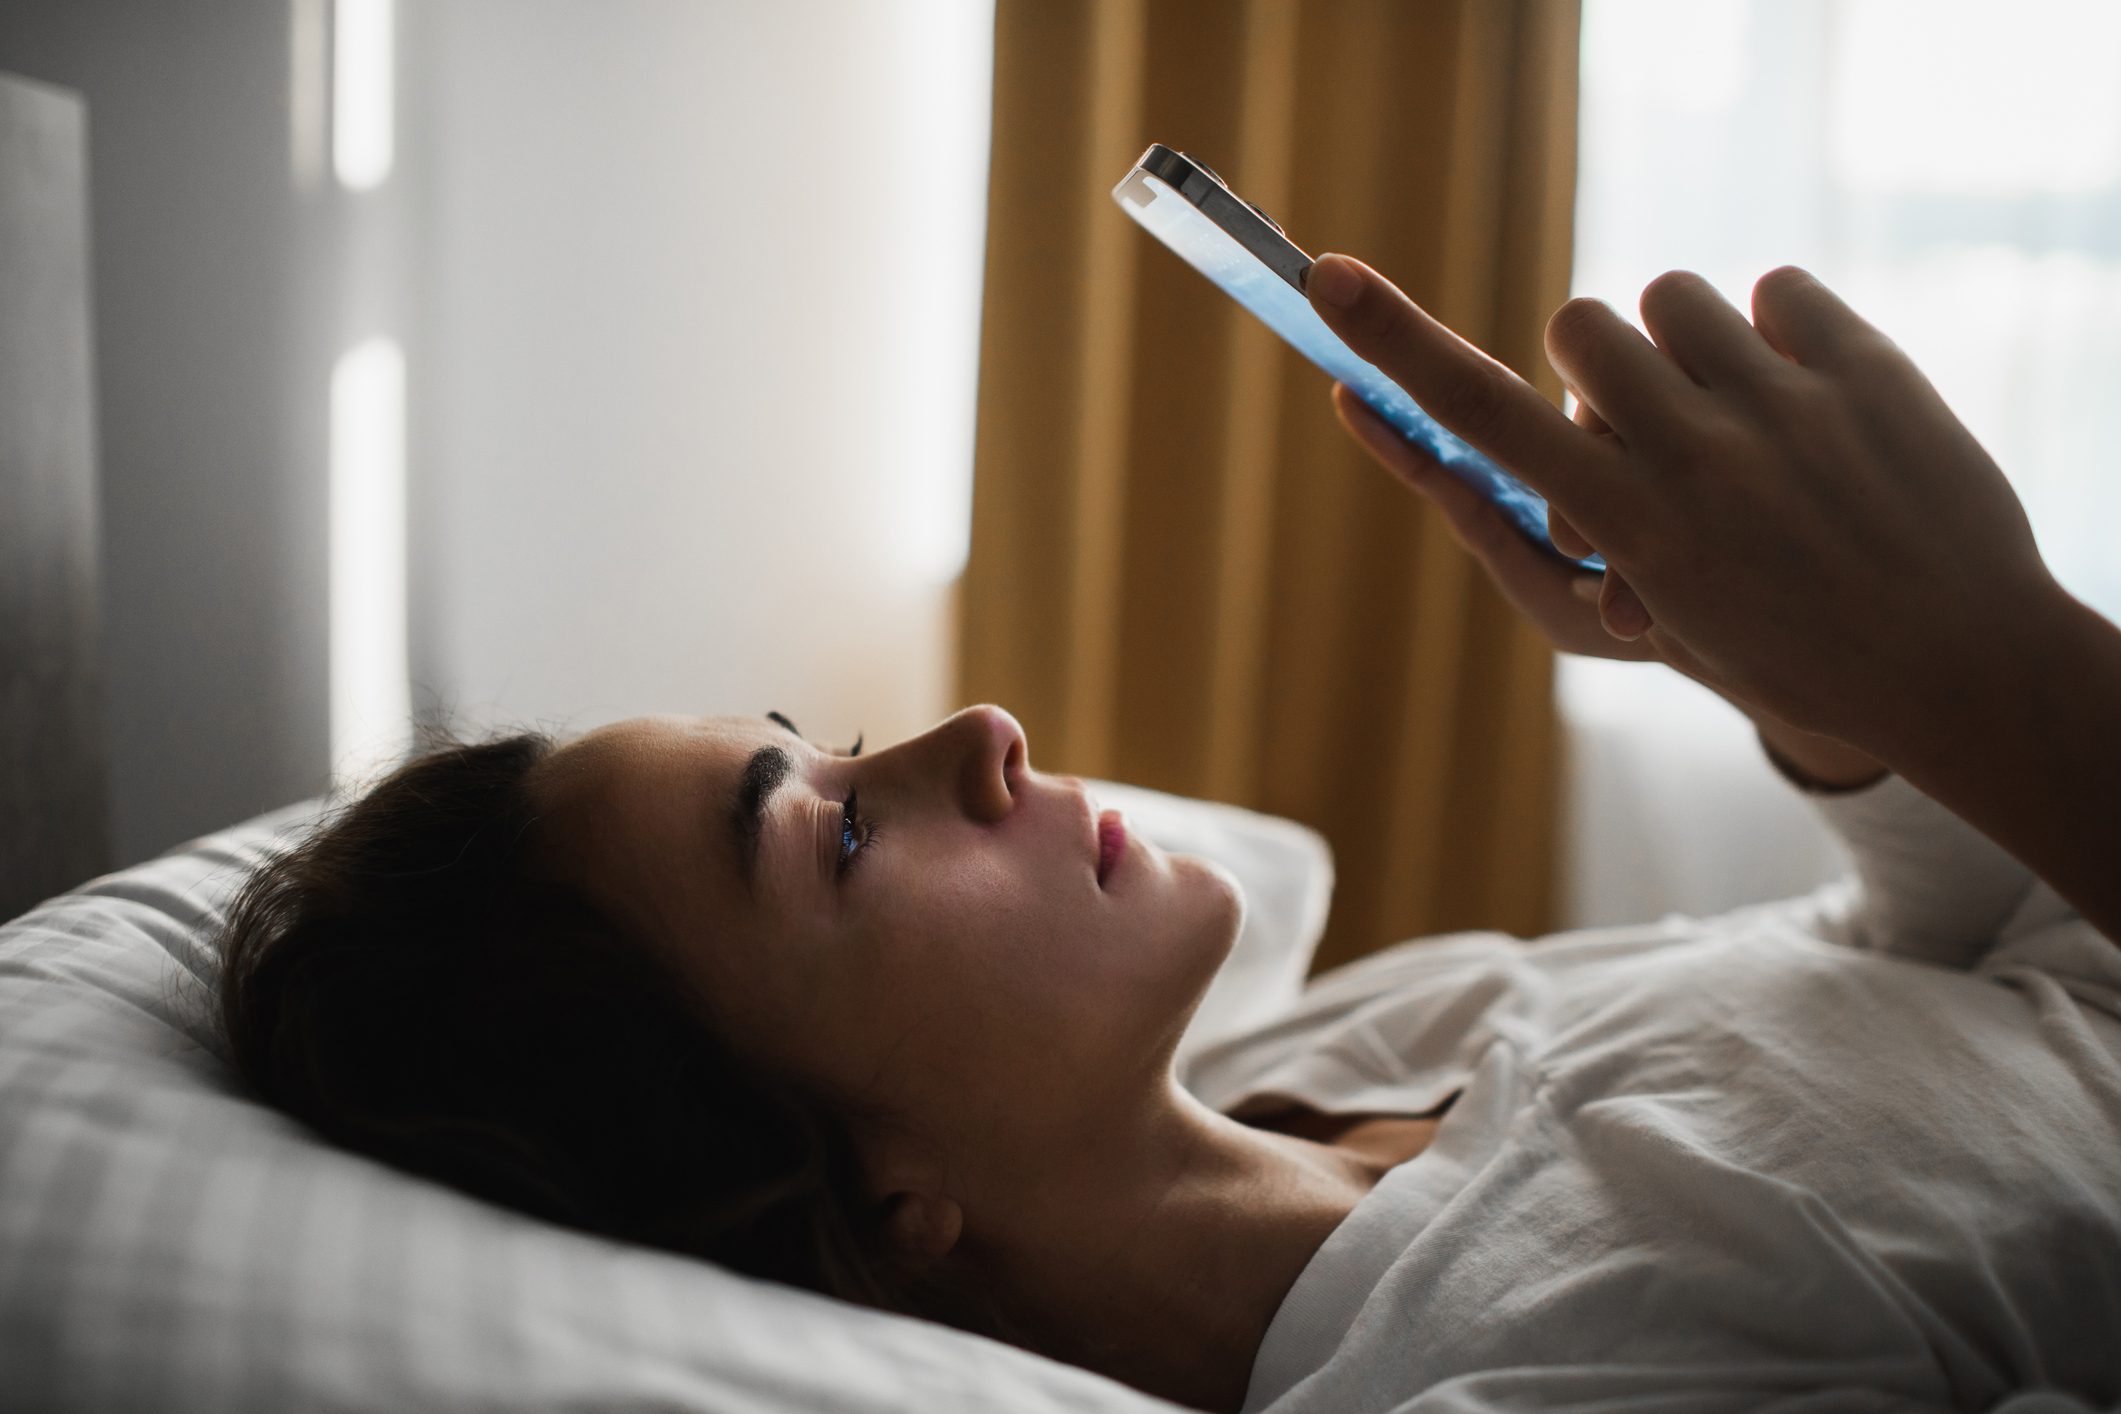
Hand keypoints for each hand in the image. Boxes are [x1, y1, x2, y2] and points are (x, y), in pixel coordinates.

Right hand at [1304, 254, 2072, 768]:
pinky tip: (1807, 403)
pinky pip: (1773, 289)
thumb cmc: (1767, 647)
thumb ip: (1570, 540)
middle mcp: (1692, 458)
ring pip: (1672, 298)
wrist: (1951, 667)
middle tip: (1648, 430)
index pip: (1478, 416)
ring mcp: (1785, 408)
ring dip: (1685, 348)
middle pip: (1580, 326)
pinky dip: (1777, 332)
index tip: (1329, 281)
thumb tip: (1516, 475)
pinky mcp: (1864, 370)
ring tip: (1736, 425)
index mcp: (1623, 524)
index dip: (1395, 344)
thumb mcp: (1643, 618)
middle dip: (1593, 361)